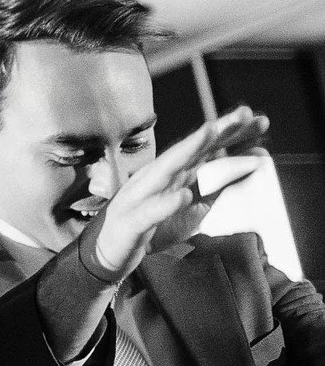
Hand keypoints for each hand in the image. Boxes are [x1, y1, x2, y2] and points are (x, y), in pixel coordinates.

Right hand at [87, 105, 268, 279]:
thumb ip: (217, 189)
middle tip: (244, 114)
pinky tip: (183, 195)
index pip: (205, 150)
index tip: (260, 121)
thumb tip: (250, 164)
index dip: (231, 134)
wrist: (106, 251)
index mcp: (171, 175)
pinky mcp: (132, 221)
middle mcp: (156, 178)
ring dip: (188, 151)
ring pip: (167, 170)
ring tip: (210, 133)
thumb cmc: (150, 227)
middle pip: (189, 151)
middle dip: (215, 131)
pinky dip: (166, 203)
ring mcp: (141, 197)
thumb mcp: (191, 209)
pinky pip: (150, 211)